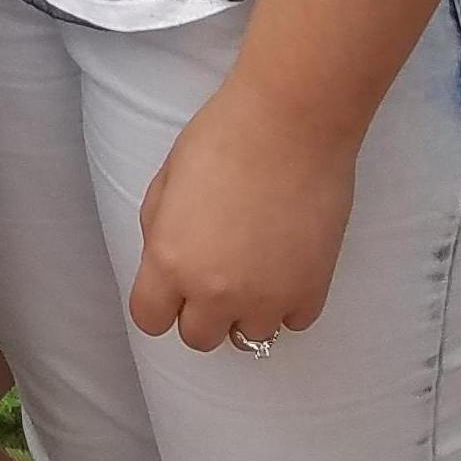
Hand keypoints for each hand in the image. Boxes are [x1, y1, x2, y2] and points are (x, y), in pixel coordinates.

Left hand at [127, 64, 358, 353]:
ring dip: (248, 309)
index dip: (160, 303)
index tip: (173, 287)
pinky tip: (288, 263)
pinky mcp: (310, 291)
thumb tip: (167, 263)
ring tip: (258, 265)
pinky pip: (293, 321)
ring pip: (249, 336)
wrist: (291, 123)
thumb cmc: (223, 137)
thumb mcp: (166, 181)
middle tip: (218, 272)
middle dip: (202, 311)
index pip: (150, 320)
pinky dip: (288, 301)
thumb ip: (160, 231)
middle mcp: (215, 292)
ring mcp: (266, 298)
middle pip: (198, 337)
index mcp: (170, 262)